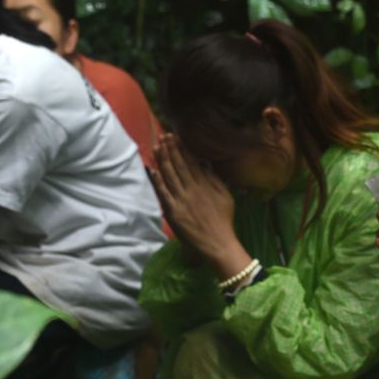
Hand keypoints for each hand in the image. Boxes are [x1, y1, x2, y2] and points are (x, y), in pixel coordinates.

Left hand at [151, 134, 248, 276]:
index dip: (182, 148)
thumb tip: (205, 164)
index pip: (191, 162)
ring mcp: (182, 200)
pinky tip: (153, 170)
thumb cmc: (224, 220)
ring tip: (157, 146)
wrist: (218, 243)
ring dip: (162, 160)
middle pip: (179, 165)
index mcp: (206, 184)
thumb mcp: (225, 196)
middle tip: (164, 136)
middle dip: (171, 149)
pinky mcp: (174, 212)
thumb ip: (215, 179)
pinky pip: (164, 194)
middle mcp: (193, 189)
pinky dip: (158, 182)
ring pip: (170, 176)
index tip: (176, 137)